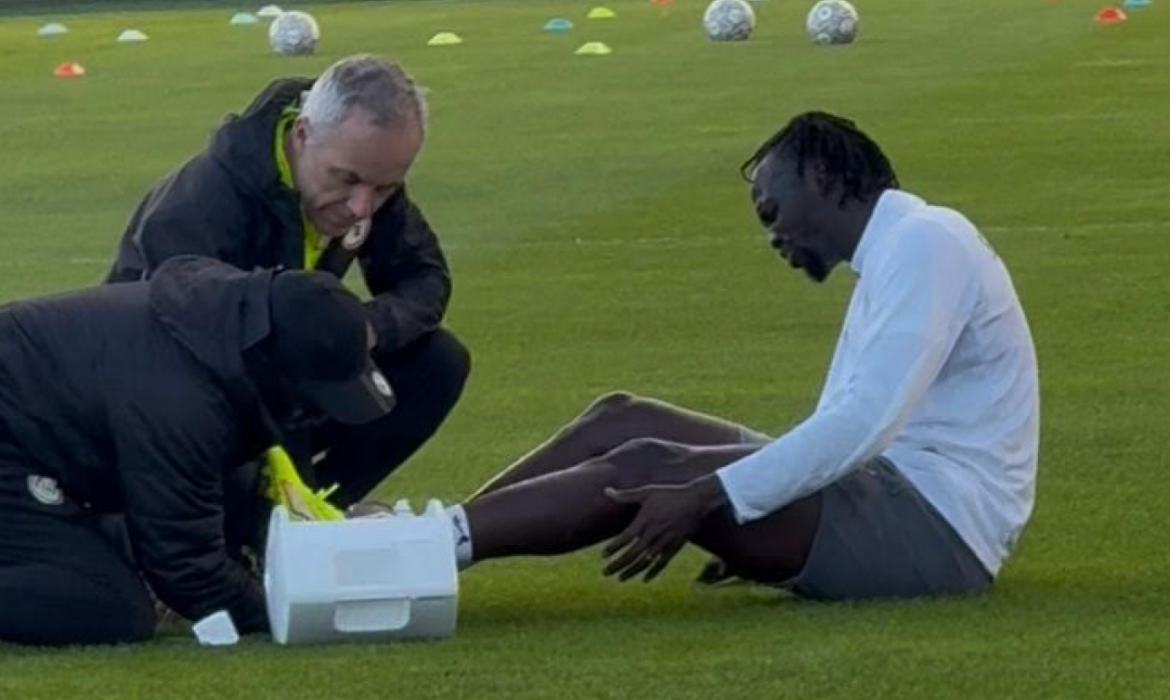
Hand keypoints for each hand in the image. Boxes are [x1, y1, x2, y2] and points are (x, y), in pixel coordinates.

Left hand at [602, 475, 727, 581]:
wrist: (696, 501)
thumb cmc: (670, 493)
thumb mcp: (647, 491)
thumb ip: (626, 495)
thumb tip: (606, 491)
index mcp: (645, 520)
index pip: (624, 538)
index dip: (613, 548)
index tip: (603, 555)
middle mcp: (653, 534)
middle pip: (632, 554)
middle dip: (617, 565)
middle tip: (605, 573)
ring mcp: (664, 542)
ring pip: (645, 562)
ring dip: (631, 572)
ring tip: (619, 578)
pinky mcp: (675, 547)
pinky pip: (662, 564)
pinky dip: (652, 572)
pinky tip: (644, 579)